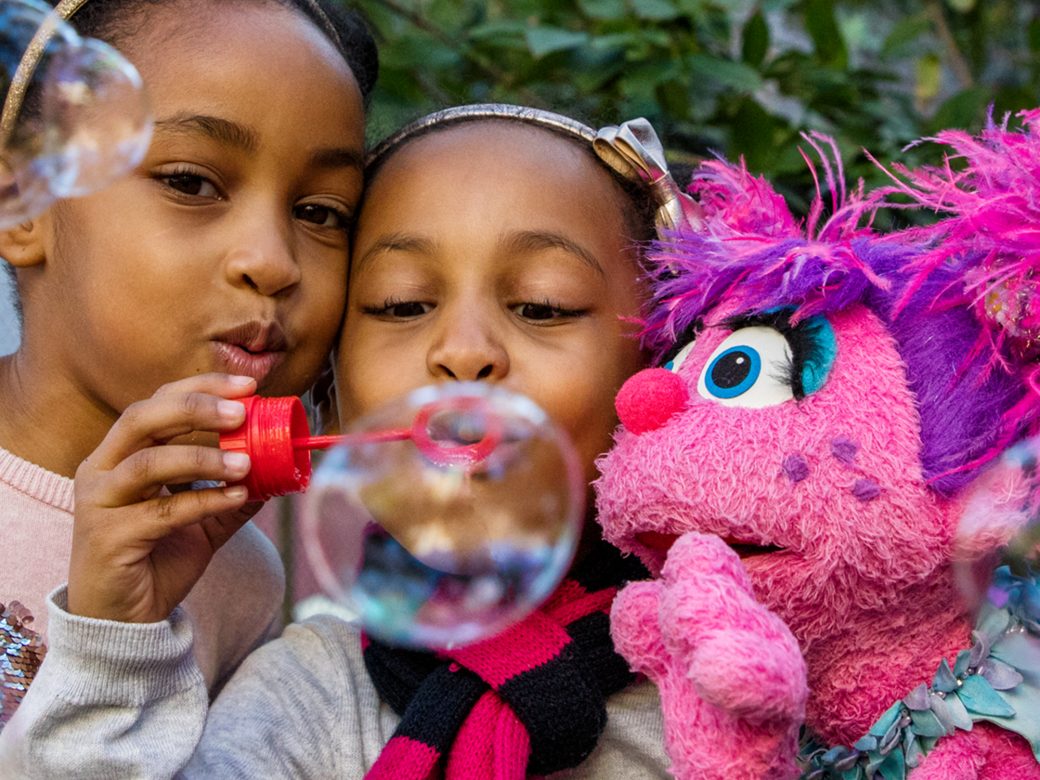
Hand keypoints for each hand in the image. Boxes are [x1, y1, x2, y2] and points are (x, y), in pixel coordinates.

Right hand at [69, 374, 260, 622]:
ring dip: (203, 458)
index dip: (201, 389)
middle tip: (242, 412)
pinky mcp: (108, 537)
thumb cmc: (158, 559)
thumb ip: (234, 491)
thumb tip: (282, 469)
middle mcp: (101, 469)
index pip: (157, 403)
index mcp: (120, 453)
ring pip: (149, 463)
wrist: (124, 620)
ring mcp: (99, 503)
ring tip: (247, 462)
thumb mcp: (205, 520)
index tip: (247, 387)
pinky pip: (162, 511)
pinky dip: (204, 500)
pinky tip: (237, 497)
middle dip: (195, 408)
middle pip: (143, 418)